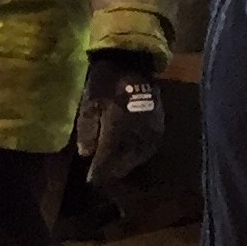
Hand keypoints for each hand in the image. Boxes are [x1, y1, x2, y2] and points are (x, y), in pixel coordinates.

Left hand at [74, 51, 165, 188]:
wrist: (132, 63)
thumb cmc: (105, 83)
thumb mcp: (89, 105)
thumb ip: (87, 131)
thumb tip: (86, 155)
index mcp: (118, 129)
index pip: (107, 159)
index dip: (98, 173)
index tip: (89, 182)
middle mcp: (137, 133)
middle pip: (124, 162)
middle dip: (111, 172)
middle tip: (99, 179)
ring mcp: (151, 130)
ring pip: (137, 158)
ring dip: (124, 166)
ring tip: (112, 172)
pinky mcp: (160, 126)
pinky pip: (148, 149)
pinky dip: (137, 157)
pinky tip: (128, 158)